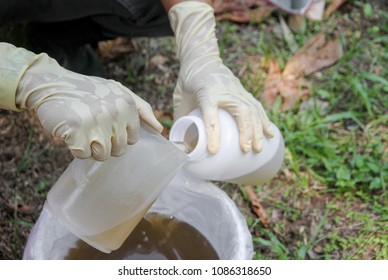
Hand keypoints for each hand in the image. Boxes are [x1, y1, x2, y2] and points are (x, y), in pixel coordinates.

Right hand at [12, 50, 162, 160]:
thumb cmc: (88, 91)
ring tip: (82, 130)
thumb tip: (159, 129)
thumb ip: (142, 109)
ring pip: (102, 155)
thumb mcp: (119, 92)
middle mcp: (115, 113)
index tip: (106, 124)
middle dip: (105, 143)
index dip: (118, 135)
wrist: (52, 83)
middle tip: (92, 127)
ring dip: (90, 147)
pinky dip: (75, 148)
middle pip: (118, 150)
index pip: (132, 139)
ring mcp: (96, 123)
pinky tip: (71, 132)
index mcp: (128, 105)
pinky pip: (83, 155)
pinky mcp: (76, 131)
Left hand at [168, 2, 272, 153]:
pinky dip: (264, 121)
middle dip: (246, 132)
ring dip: (258, 129)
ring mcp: (237, 90)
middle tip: (246, 150)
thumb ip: (181, 118)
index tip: (214, 150)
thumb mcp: (179, 98)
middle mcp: (224, 91)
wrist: (202, 59)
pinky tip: (270, 134)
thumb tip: (181, 142)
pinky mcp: (243, 92)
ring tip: (259, 148)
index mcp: (206, 92)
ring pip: (252, 110)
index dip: (212, 133)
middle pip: (240, 112)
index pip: (210, 114)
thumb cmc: (189, 82)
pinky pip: (257, 107)